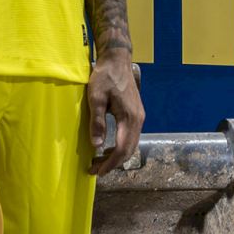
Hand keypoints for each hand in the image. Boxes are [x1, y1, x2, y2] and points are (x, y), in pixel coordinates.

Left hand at [87, 50, 143, 175]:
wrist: (117, 60)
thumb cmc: (105, 76)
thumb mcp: (96, 98)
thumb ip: (97, 122)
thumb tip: (97, 146)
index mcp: (129, 117)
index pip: (122, 149)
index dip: (110, 164)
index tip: (97, 172)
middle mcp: (138, 120)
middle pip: (129, 150)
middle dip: (113, 163)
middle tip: (94, 170)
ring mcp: (139, 117)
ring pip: (131, 145)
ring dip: (116, 156)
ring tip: (98, 161)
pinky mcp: (136, 114)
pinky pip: (131, 136)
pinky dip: (120, 146)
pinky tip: (107, 148)